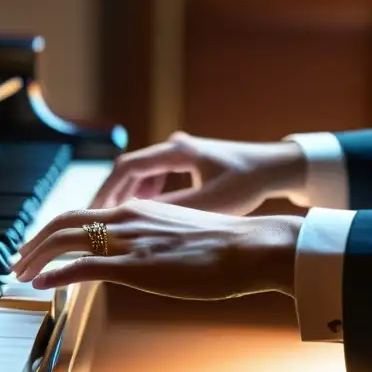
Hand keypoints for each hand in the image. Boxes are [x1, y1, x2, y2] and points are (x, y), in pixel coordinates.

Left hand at [12, 200, 302, 298]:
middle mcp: (127, 218)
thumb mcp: (181, 234)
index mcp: (137, 210)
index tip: (37, 246)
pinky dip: (55, 274)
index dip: (52, 229)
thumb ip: (154, 239)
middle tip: (16, 260)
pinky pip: (82, 266)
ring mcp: (129, 241)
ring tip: (20, 273)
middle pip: (63, 222)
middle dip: (33, 242)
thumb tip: (142, 256)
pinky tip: (41, 284)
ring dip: (36, 257)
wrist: (251, 248)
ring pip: (65, 240)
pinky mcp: (136, 265)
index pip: (81, 213)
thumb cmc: (226, 247)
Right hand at [90, 132, 306, 214]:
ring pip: (141, 174)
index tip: (93, 212)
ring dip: (128, 196)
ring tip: (117, 223)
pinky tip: (145, 216)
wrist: (278, 167)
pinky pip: (156, 177)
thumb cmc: (248, 183)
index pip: (127, 167)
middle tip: (97, 221)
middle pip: (129, 170)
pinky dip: (146, 195)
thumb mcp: (209, 203)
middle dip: (111, 196)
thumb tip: (135, 224)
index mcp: (176, 151)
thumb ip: (171, 210)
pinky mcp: (188, 162)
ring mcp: (181, 153)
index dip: (107, 190)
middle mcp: (174, 147)